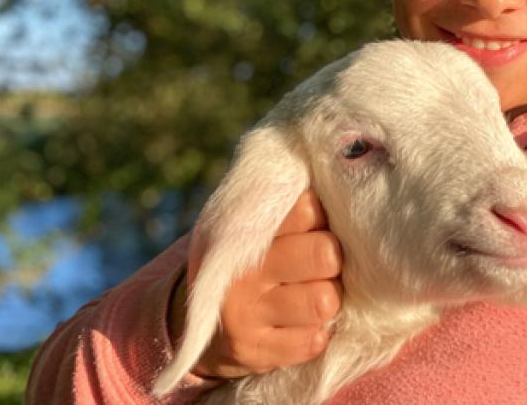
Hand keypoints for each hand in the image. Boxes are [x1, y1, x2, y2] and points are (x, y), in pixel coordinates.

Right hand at [170, 189, 342, 377]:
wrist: (188, 324)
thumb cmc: (243, 262)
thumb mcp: (245, 227)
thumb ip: (283, 205)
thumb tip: (339, 174)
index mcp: (244, 231)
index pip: (308, 208)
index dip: (324, 218)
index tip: (317, 227)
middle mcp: (242, 271)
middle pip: (324, 253)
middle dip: (332, 259)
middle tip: (322, 265)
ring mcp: (246, 315)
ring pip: (324, 300)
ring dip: (328, 299)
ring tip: (312, 295)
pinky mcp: (254, 352)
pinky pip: (314, 341)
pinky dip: (316, 334)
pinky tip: (299, 325)